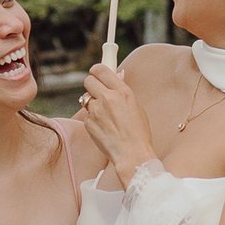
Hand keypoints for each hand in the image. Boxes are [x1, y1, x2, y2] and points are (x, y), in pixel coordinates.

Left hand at [77, 59, 159, 183]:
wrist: (132, 154)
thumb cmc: (138, 131)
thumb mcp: (135, 106)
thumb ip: (122, 89)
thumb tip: (117, 74)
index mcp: (122, 92)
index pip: (101, 70)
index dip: (97, 71)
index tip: (97, 74)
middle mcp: (107, 98)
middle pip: (88, 80)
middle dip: (91, 85)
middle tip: (98, 92)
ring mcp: (96, 111)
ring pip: (86, 99)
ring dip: (92, 103)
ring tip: (104, 115)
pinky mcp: (88, 123)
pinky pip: (87, 115)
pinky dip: (92, 118)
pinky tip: (103, 127)